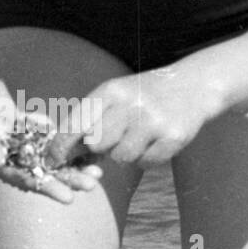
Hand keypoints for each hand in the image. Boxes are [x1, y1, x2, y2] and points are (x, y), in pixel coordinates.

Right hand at [0, 110, 102, 204]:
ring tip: (99, 173)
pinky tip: (97, 152)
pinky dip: (80, 150)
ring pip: (65, 164)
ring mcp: (41, 155)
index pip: (37, 183)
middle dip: (73, 181)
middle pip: (55, 177)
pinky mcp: (47, 140)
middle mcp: (33, 168)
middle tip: (91, 186)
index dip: (52, 190)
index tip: (69, 198)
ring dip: (81, 169)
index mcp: (18, 173)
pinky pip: (66, 145)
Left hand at [53, 68, 223, 166]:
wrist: (194, 85)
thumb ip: (90, 118)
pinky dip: (147, 158)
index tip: (53, 158)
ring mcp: (154, 121)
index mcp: (112, 90)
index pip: (76, 122)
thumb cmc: (145, 95)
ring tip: (138, 136)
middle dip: (101, 147)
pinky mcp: (173, 137)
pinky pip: (146, 163)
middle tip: (114, 138)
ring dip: (125, 153)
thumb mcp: (116, 95)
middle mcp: (132, 104)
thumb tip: (61, 152)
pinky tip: (155, 141)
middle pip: (97, 143)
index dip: (61, 144)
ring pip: (121, 157)